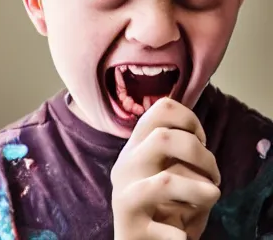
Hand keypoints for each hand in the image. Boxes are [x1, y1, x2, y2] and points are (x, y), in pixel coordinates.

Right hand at [111, 98, 220, 239]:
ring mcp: (125, 193)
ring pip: (167, 181)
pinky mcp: (130, 225)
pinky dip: (179, 234)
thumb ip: (172, 149)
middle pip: (163, 137)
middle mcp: (127, 163)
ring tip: (209, 200)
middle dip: (201, 155)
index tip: (201, 141)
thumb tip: (196, 133)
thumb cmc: (158, 204)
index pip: (161, 109)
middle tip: (213, 175)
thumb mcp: (162, 168)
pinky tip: (182, 236)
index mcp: (136, 145)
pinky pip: (162, 228)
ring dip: (201, 191)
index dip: (190, 120)